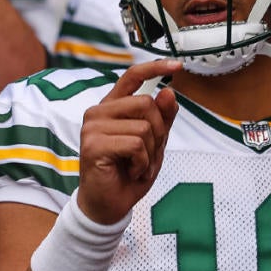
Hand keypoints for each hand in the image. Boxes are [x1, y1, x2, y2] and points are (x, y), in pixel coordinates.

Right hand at [77, 60, 181, 224]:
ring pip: (143, 127)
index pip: (132, 77)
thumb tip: (168, 91)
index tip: (177, 65)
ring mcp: (92, 127)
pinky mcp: (93, 145)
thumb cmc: (128, 173)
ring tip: (136, 165)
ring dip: (150, 152)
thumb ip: (162, 118)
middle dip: (158, 132)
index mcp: (112, 107)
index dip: (155, 68)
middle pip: (146, 103)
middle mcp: (99, 112)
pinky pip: (135, 145)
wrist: (109, 205)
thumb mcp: (154, 143)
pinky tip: (131, 170)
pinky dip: (142, 162)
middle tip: (147, 154)